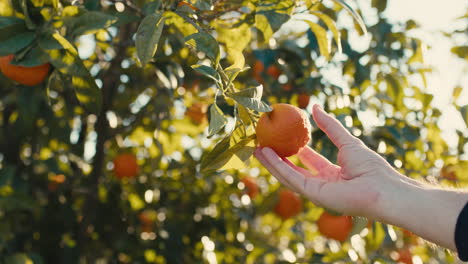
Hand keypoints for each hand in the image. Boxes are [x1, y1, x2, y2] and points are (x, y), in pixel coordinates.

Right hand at [254, 105, 407, 217]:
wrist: (382, 187)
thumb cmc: (370, 166)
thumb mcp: (346, 141)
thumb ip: (330, 126)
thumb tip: (315, 107)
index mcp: (333, 172)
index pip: (309, 160)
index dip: (294, 149)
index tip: (282, 138)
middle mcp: (323, 183)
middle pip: (294, 169)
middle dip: (277, 158)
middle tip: (263, 144)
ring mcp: (316, 191)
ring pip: (288, 175)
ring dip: (271, 162)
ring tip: (257, 148)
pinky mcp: (312, 195)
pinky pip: (291, 178)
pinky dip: (277, 167)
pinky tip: (266, 154)